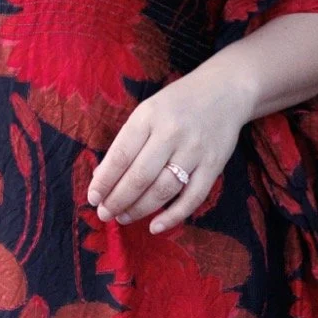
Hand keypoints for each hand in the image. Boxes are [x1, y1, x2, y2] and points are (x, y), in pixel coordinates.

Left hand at [87, 63, 251, 234]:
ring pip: (163, 190)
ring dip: (139, 209)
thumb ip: (127, 142)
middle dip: (118, 200)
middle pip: (140, 176)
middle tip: (105, 214)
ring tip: (123, 218)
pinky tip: (156, 227)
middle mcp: (172, 132)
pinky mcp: (214, 165)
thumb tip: (103, 179)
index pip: (121, 155)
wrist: (224, 90)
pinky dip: (173, 216)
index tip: (92, 198)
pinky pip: (193, 197)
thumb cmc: (177, 104)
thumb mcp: (147, 112)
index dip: (104, 181)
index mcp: (149, 116)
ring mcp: (195, 150)